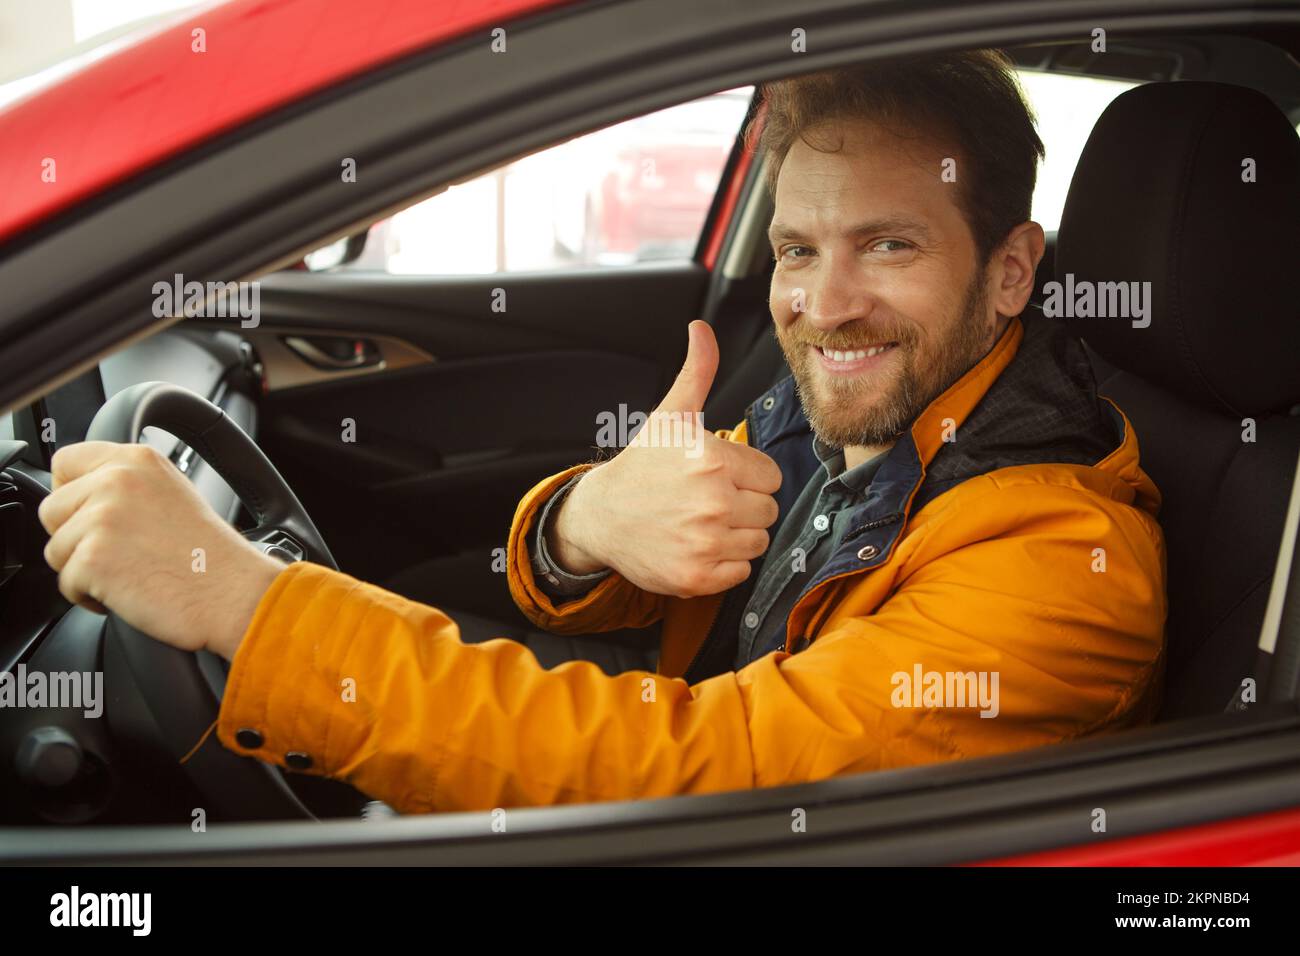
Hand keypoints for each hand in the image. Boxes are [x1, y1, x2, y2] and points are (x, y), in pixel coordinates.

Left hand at [38, 441, 285, 660]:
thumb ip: (127, 483)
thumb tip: (83, 494)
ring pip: (56, 549)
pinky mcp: (91, 559)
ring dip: (82, 569)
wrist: (233, 593)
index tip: (89, 514)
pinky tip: (128, 592)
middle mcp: (115, 480)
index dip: (70, 491)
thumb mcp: (172, 492)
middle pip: (52, 508)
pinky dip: (89, 597)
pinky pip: (65, 583)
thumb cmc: (211, 555)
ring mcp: (101, 518)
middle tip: (118, 551)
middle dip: (74, 536)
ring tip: (127, 572)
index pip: (66, 460)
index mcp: (136, 459)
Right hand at [550, 320, 781, 597]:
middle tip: (710, 500)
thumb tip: (701, 330)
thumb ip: (696, 373)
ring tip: (703, 523)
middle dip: (745, 505)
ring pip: (757, 542)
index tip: (720, 476)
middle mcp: (712, 503)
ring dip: (737, 535)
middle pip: (768, 510)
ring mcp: (704, 544)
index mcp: (712, 460)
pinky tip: (698, 546)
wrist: (600, 516)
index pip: (770, 476)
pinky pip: (741, 572)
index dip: (748, 476)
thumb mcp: (670, 417)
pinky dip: (724, 564)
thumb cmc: (642, 466)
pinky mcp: (697, 578)